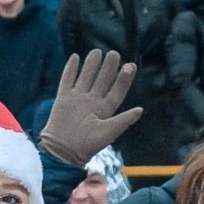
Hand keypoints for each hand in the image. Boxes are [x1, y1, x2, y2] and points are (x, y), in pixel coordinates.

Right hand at [39, 50, 140, 164]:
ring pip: (86, 77)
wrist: (62, 151)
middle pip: (102, 80)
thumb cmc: (87, 145)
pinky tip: (75, 57)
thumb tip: (140, 110)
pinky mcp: (63, 98)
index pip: (117, 91)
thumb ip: (123, 121)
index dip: (124, 79)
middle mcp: (92, 102)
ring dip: (91, 65)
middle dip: (108, 67)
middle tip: (114, 54)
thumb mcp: (108, 133)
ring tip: (97, 52)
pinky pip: (67, 80)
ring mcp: (77, 99)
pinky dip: (71, 69)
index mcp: (105, 110)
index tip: (130, 65)